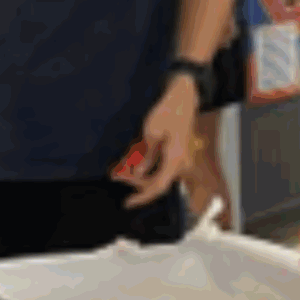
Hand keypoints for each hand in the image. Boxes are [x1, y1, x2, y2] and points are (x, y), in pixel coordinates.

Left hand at [118, 75, 199, 208]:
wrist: (183, 96)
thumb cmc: (168, 111)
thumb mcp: (151, 132)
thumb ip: (145, 156)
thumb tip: (138, 174)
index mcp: (175, 159)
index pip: (158, 187)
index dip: (142, 198)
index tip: (126, 203)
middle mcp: (180, 163)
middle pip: (156, 182)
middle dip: (136, 183)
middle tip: (116, 176)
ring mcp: (179, 158)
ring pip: (157, 174)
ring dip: (139, 174)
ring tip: (120, 169)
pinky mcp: (175, 153)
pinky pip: (160, 165)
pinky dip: (145, 166)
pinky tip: (131, 162)